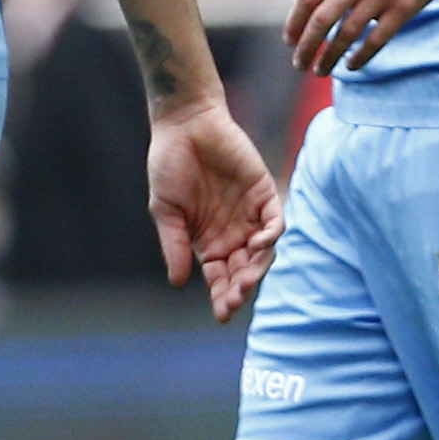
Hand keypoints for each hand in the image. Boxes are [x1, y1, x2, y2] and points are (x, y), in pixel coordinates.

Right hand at [147, 102, 282, 320]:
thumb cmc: (169, 165)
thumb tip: (178, 283)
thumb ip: (173, 244)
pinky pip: (274, 222)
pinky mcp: (264, 193)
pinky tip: (258, 245)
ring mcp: (249, 214)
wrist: (184, 125)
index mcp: (207, 241)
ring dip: (257, 269)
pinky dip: (270, 236)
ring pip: (262, 252)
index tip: (222, 314)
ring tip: (247, 281)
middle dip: (240, 289)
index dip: (222, 296)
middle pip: (243, 270)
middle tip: (235, 299)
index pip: (220, 277)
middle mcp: (232, 232)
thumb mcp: (165, 210)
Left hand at [285, 0, 438, 73]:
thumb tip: (310, 4)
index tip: (289, 41)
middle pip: (321, 20)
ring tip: (321, 70)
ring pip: (347, 34)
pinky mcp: (404, 8)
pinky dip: (361, 56)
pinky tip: (352, 65)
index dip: (294, 23)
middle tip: (300, 63)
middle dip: (306, 47)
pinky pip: (377, 40)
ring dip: (330, 57)